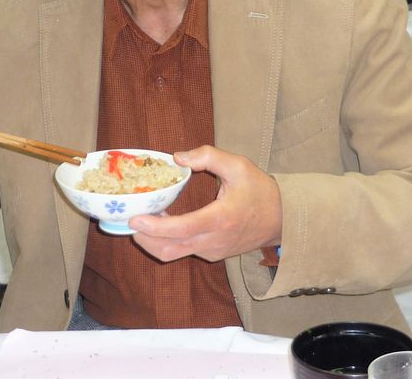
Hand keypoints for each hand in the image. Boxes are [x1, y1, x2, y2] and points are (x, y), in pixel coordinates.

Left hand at [129, 145, 282, 261]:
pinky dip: (168, 241)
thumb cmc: (260, 190)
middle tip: (129, 220)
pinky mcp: (213, 254)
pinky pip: (184, 251)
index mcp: (220, 219)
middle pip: (170, 248)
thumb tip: (177, 157)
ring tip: (143, 220)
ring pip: (174, 254)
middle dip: (144, 238)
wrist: (282, 219)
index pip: (181, 229)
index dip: (155, 227)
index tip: (134, 219)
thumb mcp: (238, 165)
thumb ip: (207, 156)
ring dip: (153, 241)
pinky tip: (164, 222)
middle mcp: (214, 240)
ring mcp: (213, 251)